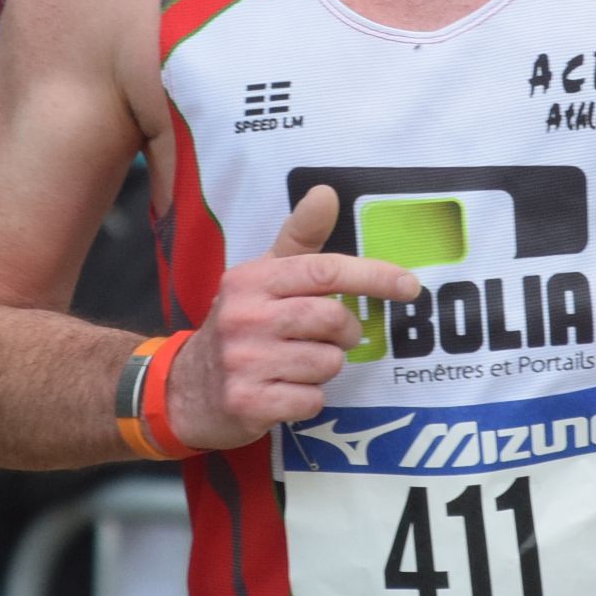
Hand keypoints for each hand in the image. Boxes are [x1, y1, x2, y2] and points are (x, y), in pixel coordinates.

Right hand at [162, 185, 421, 451]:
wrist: (185, 390)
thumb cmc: (240, 326)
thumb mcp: (262, 278)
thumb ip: (299, 239)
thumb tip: (327, 192)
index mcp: (251, 280)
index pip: (323, 271)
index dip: (372, 276)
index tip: (409, 286)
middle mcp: (243, 316)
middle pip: (331, 319)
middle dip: (346, 332)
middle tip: (335, 337)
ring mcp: (242, 361)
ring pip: (327, 363)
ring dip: (325, 368)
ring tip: (298, 365)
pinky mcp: (246, 403)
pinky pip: (311, 400)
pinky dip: (309, 398)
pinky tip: (285, 391)